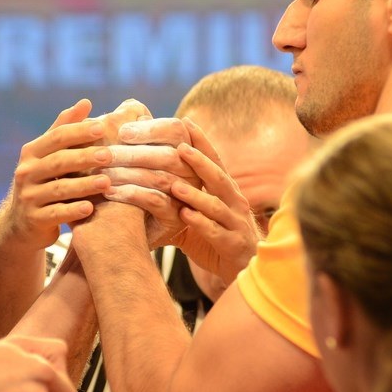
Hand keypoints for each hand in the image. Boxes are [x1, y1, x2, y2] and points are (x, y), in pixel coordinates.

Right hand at [0, 99, 113, 249]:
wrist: (21, 223)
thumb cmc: (43, 181)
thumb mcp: (49, 155)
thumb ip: (65, 129)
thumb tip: (86, 101)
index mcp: (32, 152)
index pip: (56, 136)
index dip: (79, 131)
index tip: (102, 128)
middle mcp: (26, 172)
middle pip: (58, 161)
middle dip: (84, 157)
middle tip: (109, 155)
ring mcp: (29, 197)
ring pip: (59, 188)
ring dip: (84, 185)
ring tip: (107, 182)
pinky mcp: (34, 219)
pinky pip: (55, 214)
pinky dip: (73, 211)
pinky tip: (90, 208)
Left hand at [101, 115, 200, 246]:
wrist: (128, 231)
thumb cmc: (127, 183)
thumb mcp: (130, 155)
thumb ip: (131, 130)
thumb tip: (129, 104)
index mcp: (185, 148)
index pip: (175, 130)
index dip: (150, 128)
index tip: (123, 132)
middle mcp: (193, 171)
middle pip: (168, 156)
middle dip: (133, 154)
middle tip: (104, 154)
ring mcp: (188, 196)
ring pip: (160, 178)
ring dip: (128, 174)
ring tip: (101, 174)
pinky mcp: (177, 219)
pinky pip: (156, 202)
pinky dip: (131, 194)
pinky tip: (108, 193)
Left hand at [164, 119, 259, 287]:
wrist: (245, 269)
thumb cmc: (216, 237)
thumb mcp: (200, 212)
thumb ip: (180, 195)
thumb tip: (146, 174)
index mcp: (225, 190)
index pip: (214, 160)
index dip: (202, 142)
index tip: (185, 122)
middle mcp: (234, 202)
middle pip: (217, 177)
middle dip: (199, 162)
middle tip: (180, 148)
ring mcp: (235, 223)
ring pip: (216, 205)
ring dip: (195, 194)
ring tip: (175, 185)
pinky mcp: (232, 244)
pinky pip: (216, 232)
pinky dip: (201, 224)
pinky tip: (186, 216)